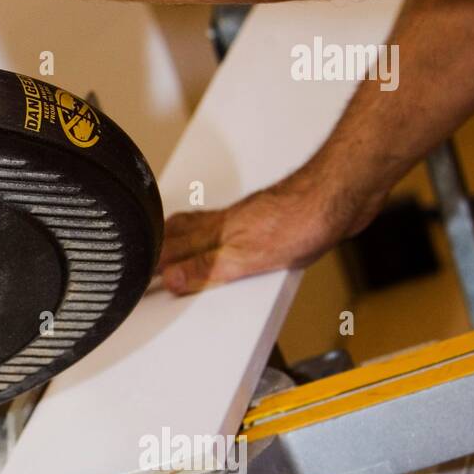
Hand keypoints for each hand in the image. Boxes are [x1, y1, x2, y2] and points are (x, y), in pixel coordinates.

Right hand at [157, 163, 386, 294]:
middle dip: (160, 243)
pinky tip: (226, 240)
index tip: (135, 273)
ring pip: (203, 227)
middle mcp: (225, 223)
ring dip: (184, 236)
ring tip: (171, 245)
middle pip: (181, 232)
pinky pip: (228, 227)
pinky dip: (214, 234)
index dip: (152, 261)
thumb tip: (171, 279)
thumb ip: (207, 268)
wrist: (338, 194)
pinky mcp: (267, 219)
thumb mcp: (247, 258)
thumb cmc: (300, 219)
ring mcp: (245, 218)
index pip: (171, 247)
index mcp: (215, 232)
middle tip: (144, 255)